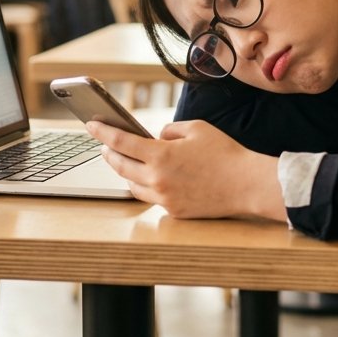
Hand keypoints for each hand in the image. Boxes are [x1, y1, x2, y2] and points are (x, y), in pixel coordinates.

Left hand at [85, 119, 285, 221]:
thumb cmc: (224, 153)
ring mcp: (164, 198)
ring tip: (123, 161)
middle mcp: (157, 179)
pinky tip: (147, 178)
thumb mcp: (196, 128)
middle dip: (109, 153)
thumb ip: (169, 130)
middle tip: (104, 145)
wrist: (246, 184)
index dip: (103, 132)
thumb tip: (156, 138)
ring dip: (125, 172)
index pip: (121, 142)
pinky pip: (151, 198)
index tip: (91, 125)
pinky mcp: (173, 211)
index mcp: (161, 155)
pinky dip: (145, 186)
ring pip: (132, 185)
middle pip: (120, 166)